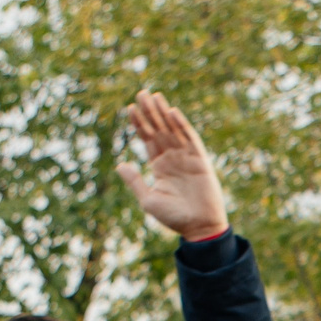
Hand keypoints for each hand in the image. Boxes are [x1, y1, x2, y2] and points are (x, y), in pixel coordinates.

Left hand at [119, 93, 230, 240]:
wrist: (199, 227)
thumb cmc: (174, 217)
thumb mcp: (148, 198)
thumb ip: (135, 181)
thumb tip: (120, 164)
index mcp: (159, 166)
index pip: (147, 139)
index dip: (139, 123)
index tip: (130, 108)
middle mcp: (172, 158)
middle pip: (158, 129)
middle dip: (150, 112)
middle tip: (141, 93)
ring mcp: (186, 157)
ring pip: (172, 129)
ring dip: (163, 113)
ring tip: (153, 96)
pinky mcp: (200, 159)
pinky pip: (189, 138)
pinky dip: (181, 125)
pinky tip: (171, 112)